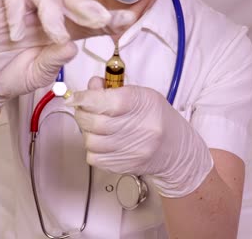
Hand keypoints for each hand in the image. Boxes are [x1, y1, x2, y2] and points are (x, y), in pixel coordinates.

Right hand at [0, 0, 134, 108]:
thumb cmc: (17, 74)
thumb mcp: (42, 72)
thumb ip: (57, 59)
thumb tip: (71, 46)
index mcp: (64, 28)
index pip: (90, 18)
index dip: (109, 18)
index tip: (128, 20)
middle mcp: (47, 13)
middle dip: (88, 7)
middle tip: (100, 20)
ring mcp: (24, 6)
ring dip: (54, 12)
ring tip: (55, 35)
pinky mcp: (1, 3)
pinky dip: (17, 10)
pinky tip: (17, 33)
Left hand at [66, 77, 213, 197]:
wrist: (176, 148)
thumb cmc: (156, 118)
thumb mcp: (141, 95)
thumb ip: (113, 89)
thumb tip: (91, 86)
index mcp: (143, 105)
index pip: (106, 101)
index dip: (84, 98)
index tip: (75, 97)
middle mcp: (139, 129)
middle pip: (94, 122)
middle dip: (82, 113)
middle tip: (83, 109)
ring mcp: (132, 150)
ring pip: (91, 141)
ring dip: (86, 132)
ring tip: (95, 126)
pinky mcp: (124, 166)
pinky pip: (94, 158)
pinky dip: (92, 148)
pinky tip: (102, 141)